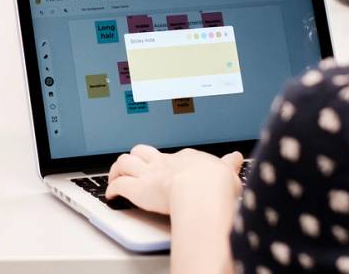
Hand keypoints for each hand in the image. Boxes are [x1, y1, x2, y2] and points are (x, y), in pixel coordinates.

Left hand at [105, 144, 242, 215]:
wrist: (203, 190)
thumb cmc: (216, 184)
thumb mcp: (229, 172)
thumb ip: (230, 165)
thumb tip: (236, 157)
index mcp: (185, 159)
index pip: (170, 156)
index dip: (164, 161)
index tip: (163, 166)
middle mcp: (163, 163)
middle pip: (141, 152)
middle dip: (135, 158)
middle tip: (134, 166)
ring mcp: (149, 175)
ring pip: (124, 163)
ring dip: (117, 170)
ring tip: (115, 177)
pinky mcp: (138, 190)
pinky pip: (119, 186)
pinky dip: (112, 190)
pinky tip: (111, 196)